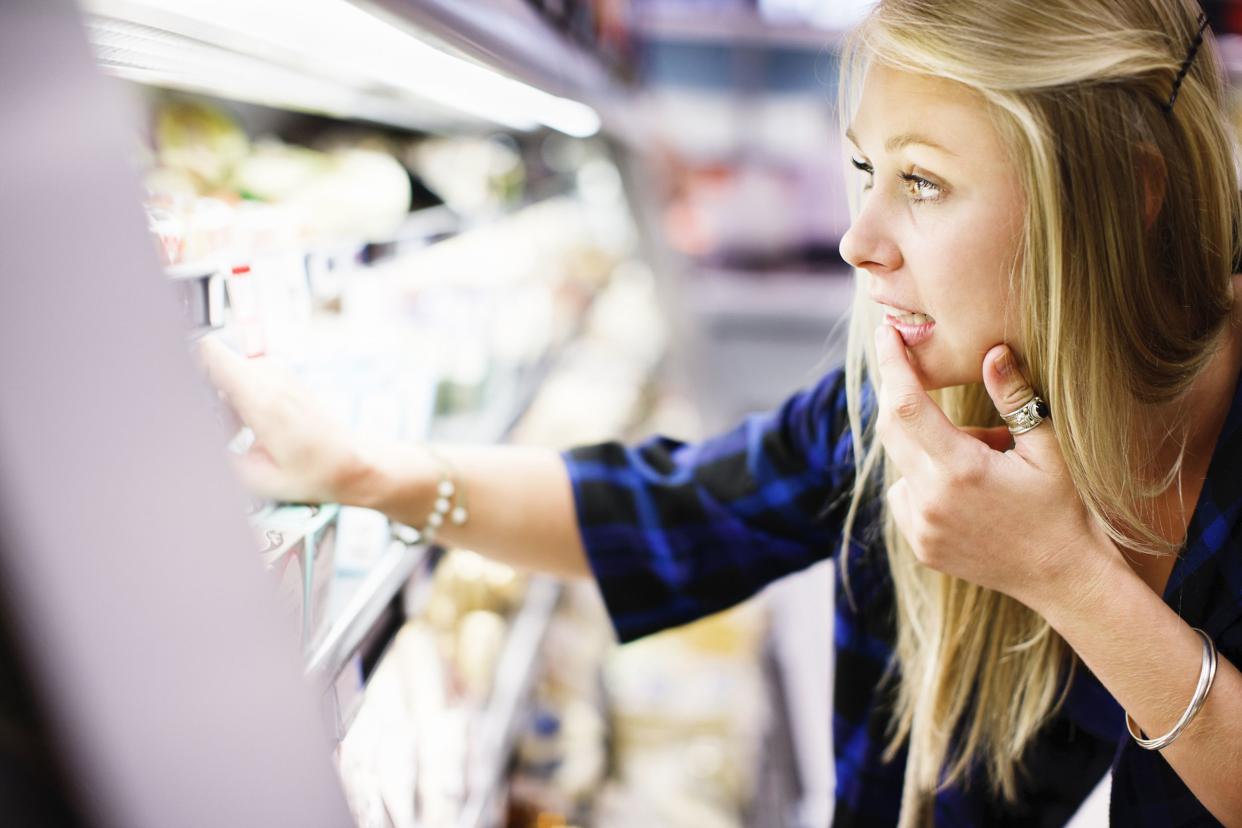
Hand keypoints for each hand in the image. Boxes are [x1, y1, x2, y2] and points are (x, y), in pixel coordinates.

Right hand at [196, 337, 365, 503]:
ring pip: (225, 377)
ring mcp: (275, 372)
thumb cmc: (313, 471)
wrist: (353, 461)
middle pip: (211, 367)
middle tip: (219, 431)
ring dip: (221, 404)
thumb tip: (182, 449)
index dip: (182, 363)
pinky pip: (242, 381)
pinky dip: (237, 404)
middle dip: (202, 396)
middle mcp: (268, 376)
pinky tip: (250, 431)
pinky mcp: (279, 376)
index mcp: (261, 397)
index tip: (173, 386)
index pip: (207, 351)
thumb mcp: (257, 480)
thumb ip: (215, 460)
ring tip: (237, 436)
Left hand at [873, 325, 1118, 611]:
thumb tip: (992, 350)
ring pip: (901, 461)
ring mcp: (920, 526)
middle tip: (922, 370)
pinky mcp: (919, 545)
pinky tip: (966, 488)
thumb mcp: (1048, 448)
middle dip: (903, 394)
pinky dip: (923, 479)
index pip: (907, 404)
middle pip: (892, 427)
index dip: (893, 364)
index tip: (886, 333)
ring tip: (983, 454)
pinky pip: (905, 494)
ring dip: (926, 443)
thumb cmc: (1064, 508)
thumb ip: (1014, 398)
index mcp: (961, 469)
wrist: (1064, 578)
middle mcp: (931, 499)